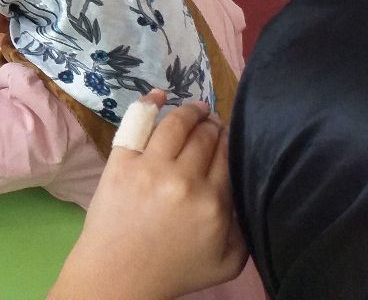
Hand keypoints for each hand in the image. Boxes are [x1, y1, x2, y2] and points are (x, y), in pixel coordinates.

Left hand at [49, 91, 247, 299]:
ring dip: (189, 112)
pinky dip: (151, 104)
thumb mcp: (227, 261)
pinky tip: (161, 95)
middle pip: (205, 137)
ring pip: (176, 125)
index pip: (228, 156)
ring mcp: (150, 168)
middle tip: (213, 122)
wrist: (119, 273)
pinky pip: (139, 124)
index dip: (231, 141)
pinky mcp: (121, 161)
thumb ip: (244, 227)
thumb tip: (249, 190)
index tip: (230, 135)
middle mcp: (184, 180)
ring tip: (196, 109)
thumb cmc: (174, 269)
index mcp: (214, 204)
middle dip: (213, 126)